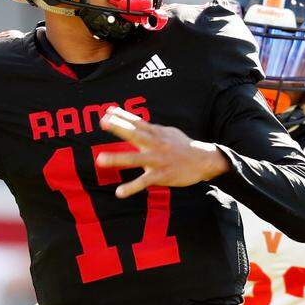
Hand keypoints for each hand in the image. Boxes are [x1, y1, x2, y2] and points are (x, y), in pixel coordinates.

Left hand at [97, 106, 228, 198]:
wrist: (204, 161)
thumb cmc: (183, 146)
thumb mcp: (169, 133)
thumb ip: (152, 129)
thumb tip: (136, 123)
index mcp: (157, 133)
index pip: (137, 123)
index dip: (122, 116)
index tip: (107, 111)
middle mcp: (156, 144)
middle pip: (135, 134)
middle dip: (119, 128)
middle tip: (103, 122)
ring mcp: (158, 160)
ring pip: (135, 159)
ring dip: (117, 159)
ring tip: (100, 159)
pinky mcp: (162, 175)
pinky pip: (144, 182)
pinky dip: (131, 188)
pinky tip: (119, 192)